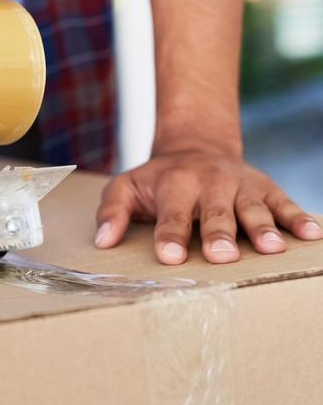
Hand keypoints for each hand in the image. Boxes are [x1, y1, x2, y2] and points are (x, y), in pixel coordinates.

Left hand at [95, 151, 322, 264]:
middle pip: (215, 212)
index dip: (170, 235)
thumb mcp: (126, 186)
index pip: (171, 213)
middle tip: (222, 256)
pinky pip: (283, 201)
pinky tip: (311, 235)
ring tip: (271, 248)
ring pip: (252, 207)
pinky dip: (297, 217)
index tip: (170, 257)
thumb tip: (102, 241)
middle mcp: (208, 182)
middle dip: (219, 234)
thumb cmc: (157, 179)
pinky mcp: (264, 186)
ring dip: (263, 227)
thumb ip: (112, 211)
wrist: (195, 147)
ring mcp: (239, 184)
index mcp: (173, 184)